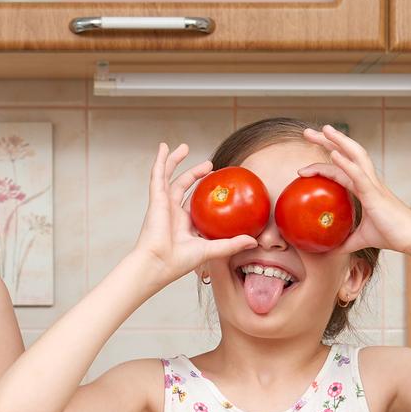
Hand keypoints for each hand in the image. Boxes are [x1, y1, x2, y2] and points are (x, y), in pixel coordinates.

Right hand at [133, 143, 257, 285]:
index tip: (217, 184)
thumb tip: (254, 241)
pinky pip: (158, 176)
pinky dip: (161, 161)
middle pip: (182, 187)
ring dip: (175, 161)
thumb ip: (231, 244)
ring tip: (184, 148)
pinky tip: (164, 147)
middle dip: (194, 174)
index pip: (194, 204)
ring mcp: (163, 204)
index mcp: (183, 224)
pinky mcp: (157, 199)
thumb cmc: (178, 262)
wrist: (158, 264)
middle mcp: (172, 212)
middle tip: (209, 166)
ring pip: (169, 177)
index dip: (204, 193)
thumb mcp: (211, 250)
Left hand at [299, 125, 410, 254]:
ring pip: (355, 155)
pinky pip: (358, 175)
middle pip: (347, 153)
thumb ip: (345, 242)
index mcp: (365, 187)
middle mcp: (369, 180)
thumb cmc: (391, 235)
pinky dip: (345, 163)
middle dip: (328, 140)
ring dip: (338, 141)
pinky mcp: (375, 194)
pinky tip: (333, 154)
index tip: (302, 168)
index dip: (324, 162)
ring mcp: (373, 184)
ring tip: (323, 130)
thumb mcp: (360, 239)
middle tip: (308, 132)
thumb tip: (331, 250)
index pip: (341, 168)